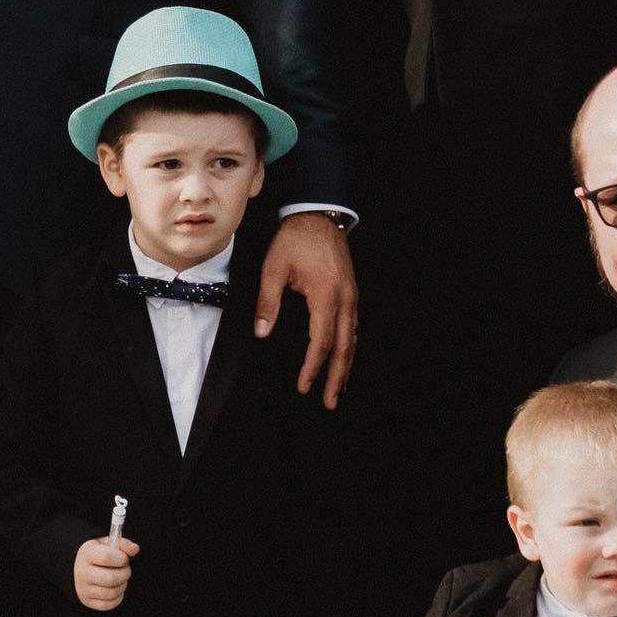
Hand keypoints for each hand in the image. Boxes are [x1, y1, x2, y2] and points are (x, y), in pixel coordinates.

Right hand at [73, 536, 136, 610]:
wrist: (79, 567)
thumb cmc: (98, 555)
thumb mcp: (107, 544)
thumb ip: (123, 544)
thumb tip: (135, 549)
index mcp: (86, 554)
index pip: (106, 557)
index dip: (121, 558)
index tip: (124, 558)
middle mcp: (82, 572)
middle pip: (111, 578)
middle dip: (125, 574)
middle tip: (125, 569)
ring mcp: (83, 588)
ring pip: (111, 592)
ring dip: (122, 585)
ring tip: (121, 579)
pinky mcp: (87, 601)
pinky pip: (109, 604)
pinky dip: (117, 597)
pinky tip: (116, 588)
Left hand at [256, 212, 358, 407]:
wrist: (318, 214)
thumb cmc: (295, 240)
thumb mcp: (274, 268)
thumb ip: (269, 301)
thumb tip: (262, 332)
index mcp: (326, 296)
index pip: (321, 342)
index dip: (312, 367)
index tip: (304, 386)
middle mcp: (345, 300)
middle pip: (344, 348)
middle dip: (337, 377)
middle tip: (330, 402)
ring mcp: (352, 297)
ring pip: (353, 340)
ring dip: (346, 366)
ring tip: (339, 389)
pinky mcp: (352, 293)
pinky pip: (354, 327)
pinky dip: (349, 348)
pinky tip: (344, 359)